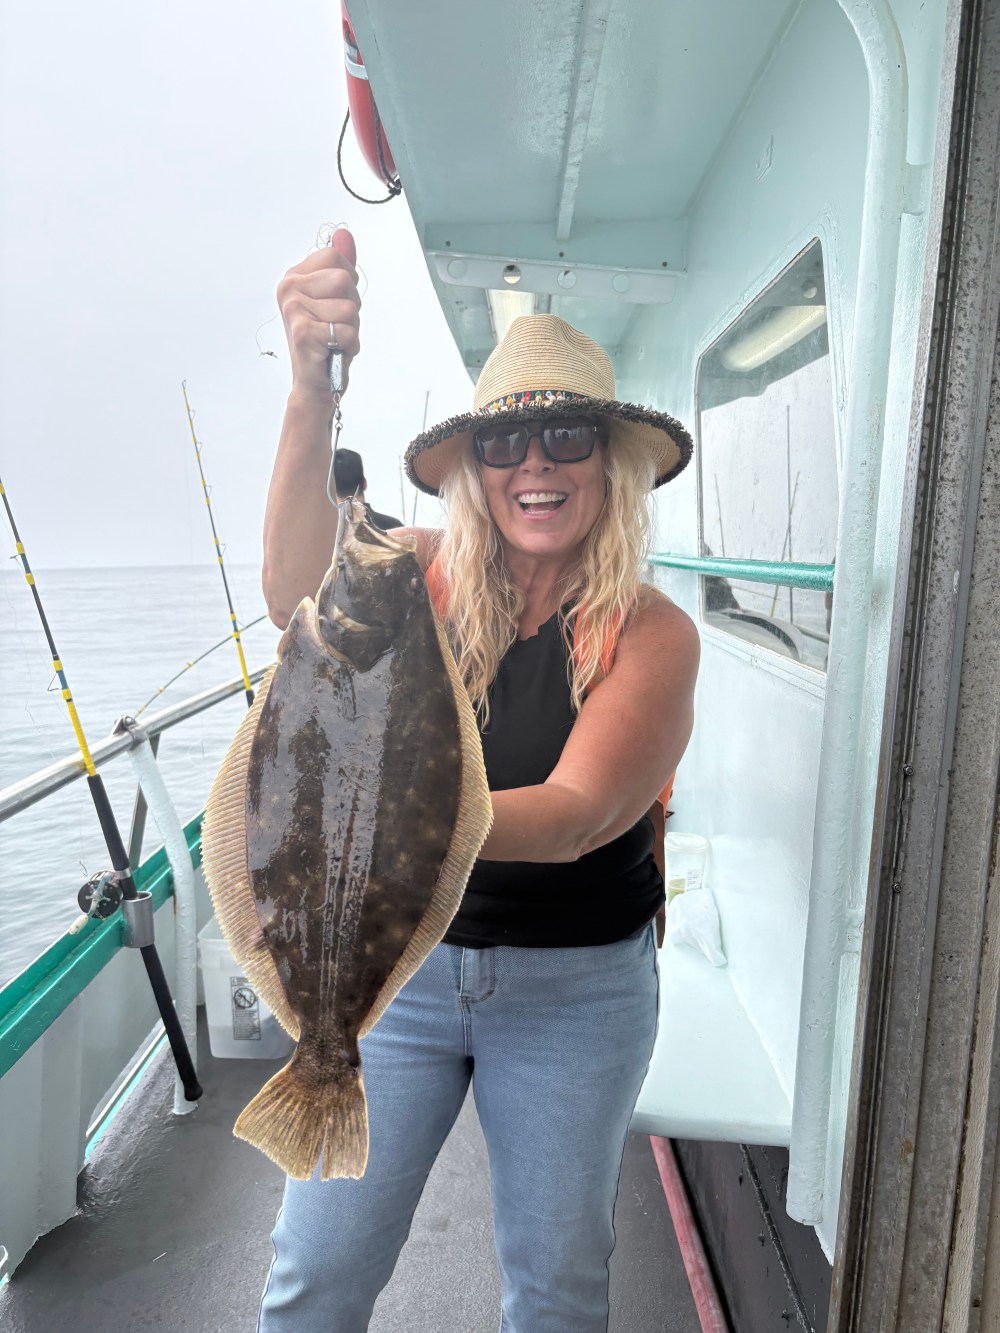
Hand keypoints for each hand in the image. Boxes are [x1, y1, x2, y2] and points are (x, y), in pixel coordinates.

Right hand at [276, 228, 360, 403]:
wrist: (316, 381)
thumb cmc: (326, 340)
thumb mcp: (336, 297)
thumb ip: (339, 264)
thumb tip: (343, 234)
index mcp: (295, 276)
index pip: (337, 258)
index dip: (348, 283)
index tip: (334, 302)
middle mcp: (289, 289)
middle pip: (344, 280)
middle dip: (351, 306)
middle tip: (336, 324)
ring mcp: (293, 309)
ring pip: (348, 308)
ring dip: (350, 327)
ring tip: (334, 338)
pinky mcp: (303, 332)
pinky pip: (346, 331)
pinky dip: (349, 345)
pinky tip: (334, 351)